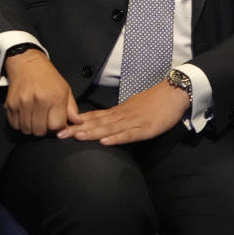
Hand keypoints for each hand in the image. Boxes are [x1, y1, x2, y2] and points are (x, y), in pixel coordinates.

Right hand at [4, 48, 80, 135]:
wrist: (27, 64)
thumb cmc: (48, 77)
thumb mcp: (65, 89)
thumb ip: (72, 108)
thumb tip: (77, 122)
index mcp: (55, 97)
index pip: (56, 126)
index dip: (58, 127)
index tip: (57, 122)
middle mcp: (38, 101)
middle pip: (40, 131)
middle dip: (44, 129)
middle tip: (45, 121)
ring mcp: (23, 103)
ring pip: (26, 130)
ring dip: (32, 128)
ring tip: (36, 118)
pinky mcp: (10, 105)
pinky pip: (14, 124)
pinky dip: (20, 124)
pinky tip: (26, 116)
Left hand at [56, 80, 190, 144]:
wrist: (175, 92)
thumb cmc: (156, 101)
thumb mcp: (134, 107)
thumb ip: (120, 117)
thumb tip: (104, 125)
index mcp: (119, 111)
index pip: (94, 117)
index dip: (77, 122)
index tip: (59, 126)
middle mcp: (123, 115)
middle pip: (97, 123)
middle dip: (77, 129)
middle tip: (59, 134)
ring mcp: (134, 121)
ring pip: (110, 128)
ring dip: (92, 133)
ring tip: (77, 137)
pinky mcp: (146, 128)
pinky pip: (129, 134)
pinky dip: (116, 138)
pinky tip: (105, 142)